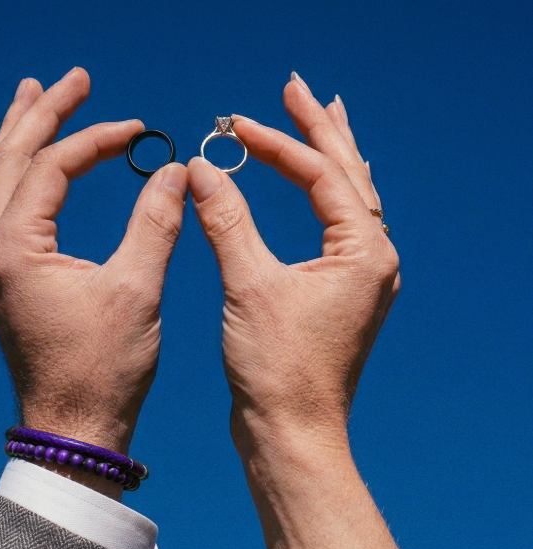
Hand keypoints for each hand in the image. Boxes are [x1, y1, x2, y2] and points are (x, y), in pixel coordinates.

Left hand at [0, 68, 187, 495]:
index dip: (96, 139)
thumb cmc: (103, 368)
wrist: (71, 429)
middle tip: (71, 77)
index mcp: (16, 247)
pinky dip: (13, 175)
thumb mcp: (136, 290)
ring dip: (19, 137)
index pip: (52, 166)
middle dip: (40, 113)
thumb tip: (172, 169)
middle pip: (9, 159)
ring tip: (32, 96)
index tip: (139, 128)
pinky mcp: (3, 279)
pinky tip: (18, 162)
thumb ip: (155, 222)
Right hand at [187, 75, 398, 448]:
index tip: (234, 122)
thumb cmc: (276, 368)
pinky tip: (312, 187)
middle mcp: (372, 260)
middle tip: (295, 88)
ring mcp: (359, 278)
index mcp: (363, 252)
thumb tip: (202, 166)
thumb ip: (227, 220)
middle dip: (320, 129)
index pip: (321, 175)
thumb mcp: (248, 285)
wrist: (291, 434)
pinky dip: (322, 195)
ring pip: (349, 198)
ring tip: (320, 117)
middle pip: (350, 175)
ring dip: (328, 156)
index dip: (277, 143)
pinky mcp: (339, 295)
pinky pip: (337, 226)